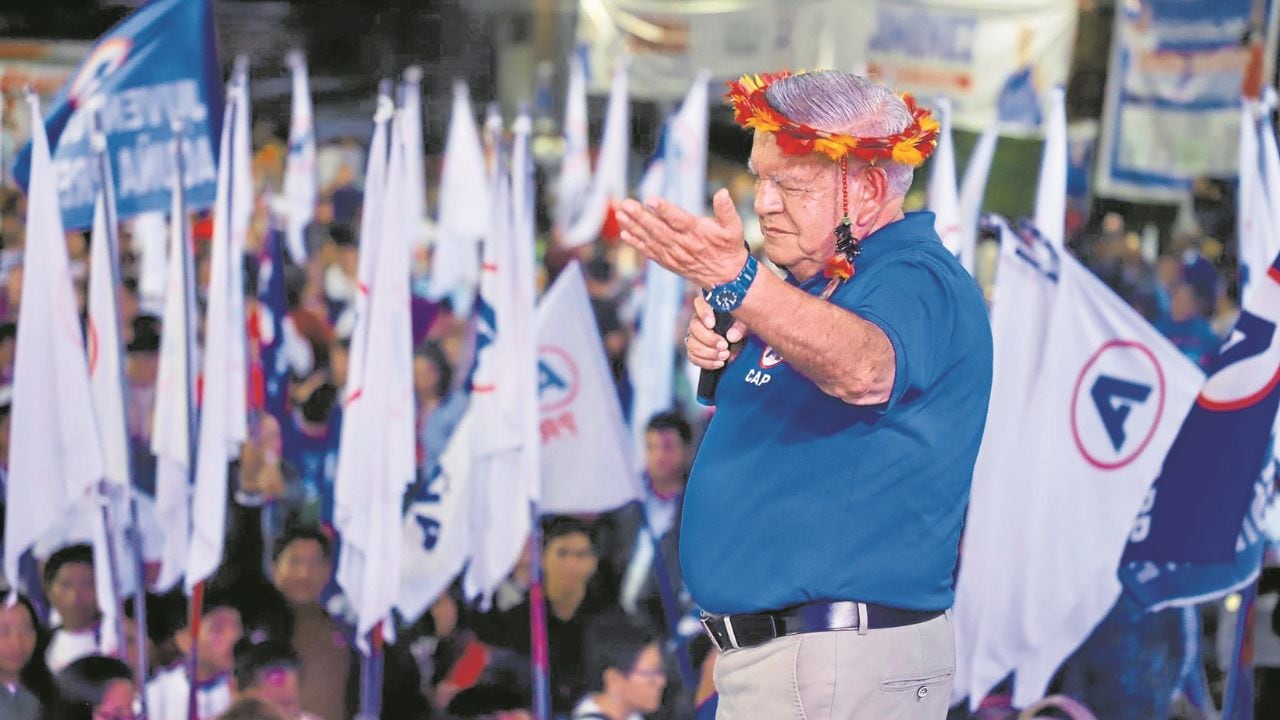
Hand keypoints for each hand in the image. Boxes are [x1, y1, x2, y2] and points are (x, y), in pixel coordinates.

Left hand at [617, 189, 747, 289]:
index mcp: (699, 233)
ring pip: (651, 240)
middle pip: (659, 230)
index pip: (679, 220)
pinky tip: (624, 234)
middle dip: (641, 217)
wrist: (726, 278)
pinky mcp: (668, 262)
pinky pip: (650, 252)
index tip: (650, 201)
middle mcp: (684, 245)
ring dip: (634, 227)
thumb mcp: (734, 228)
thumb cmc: (729, 248)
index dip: (664, 210)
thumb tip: (722, 193)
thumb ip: (727, 210)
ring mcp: (674, 255)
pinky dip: (637, 244)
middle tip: (626, 204)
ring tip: (621, 214)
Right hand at [686, 293, 747, 369]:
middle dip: (709, 339)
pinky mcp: (694, 351)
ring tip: (725, 355)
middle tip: (724, 346)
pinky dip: (706, 362)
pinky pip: (693, 357)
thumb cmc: (741, 329)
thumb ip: (740, 328)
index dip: (703, 313)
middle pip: (694, 327)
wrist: (740, 345)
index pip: (700, 303)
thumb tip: (731, 336)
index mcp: (710, 309)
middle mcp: (699, 321)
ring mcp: (694, 336)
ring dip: (708, 353)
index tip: (711, 324)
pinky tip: (719, 363)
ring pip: (692, 344)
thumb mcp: (746, 325)